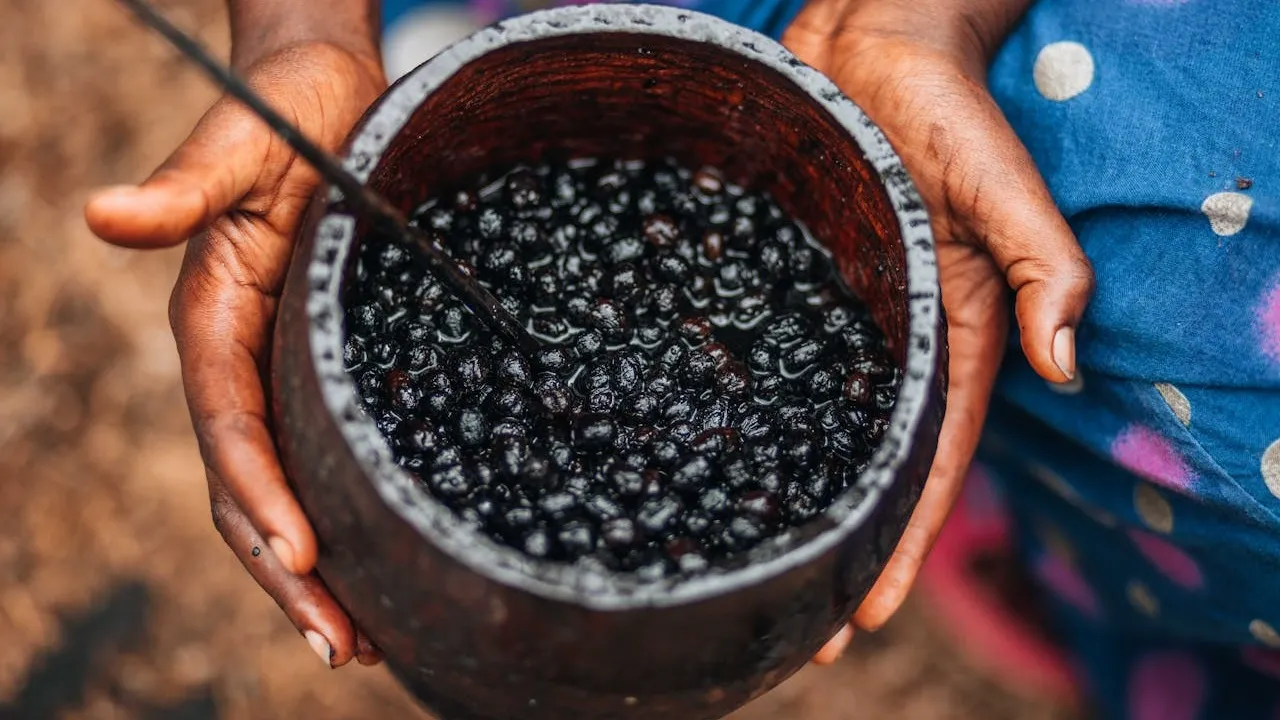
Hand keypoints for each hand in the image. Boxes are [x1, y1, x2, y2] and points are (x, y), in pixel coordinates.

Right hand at [85, 39, 385, 666]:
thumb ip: (181, 191)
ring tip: (362, 640)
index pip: (230, 426)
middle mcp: (241, 360)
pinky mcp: (324, 366)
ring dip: (314, 571)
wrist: (323, 95)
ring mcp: (281, 370)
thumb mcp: (239, 149)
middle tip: (342, 644)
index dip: (259, 494)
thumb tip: (100, 215)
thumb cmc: (284, 113)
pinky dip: (342, 517)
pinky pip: (323, 455)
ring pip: (286, 488)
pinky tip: (382, 563)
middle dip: (289, 572)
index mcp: (212, 319)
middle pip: (251, 486)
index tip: (300, 559)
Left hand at [783, 0, 1094, 662]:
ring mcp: (832, 316)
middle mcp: (891, 339)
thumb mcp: (1009, 187)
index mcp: (954, 332)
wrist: (868, 44)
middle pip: (866, 462)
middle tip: (804, 633)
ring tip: (750, 571)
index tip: (873, 613)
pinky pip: (763, 363)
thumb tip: (1065, 363)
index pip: (931, 457)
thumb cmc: (947, 108)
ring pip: (809, 428)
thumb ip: (1048, 268)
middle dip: (844, 548)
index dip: (905, 538)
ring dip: (790, 501)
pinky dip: (743, 419)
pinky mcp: (782, 283)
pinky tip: (703, 463)